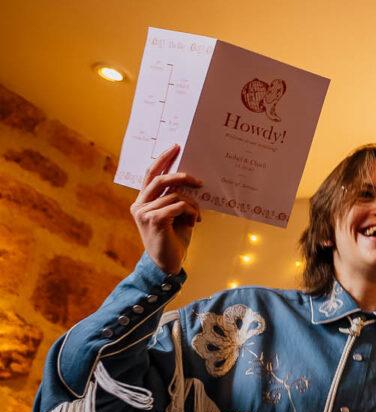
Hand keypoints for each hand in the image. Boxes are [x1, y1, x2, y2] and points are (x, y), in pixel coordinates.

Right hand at [132, 146, 202, 274]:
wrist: (168, 264)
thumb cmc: (174, 239)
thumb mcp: (177, 215)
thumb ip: (177, 198)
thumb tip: (191, 181)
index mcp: (143, 201)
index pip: (151, 174)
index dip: (163, 159)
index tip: (176, 146)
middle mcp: (139, 205)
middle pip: (160, 178)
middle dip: (182, 176)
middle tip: (199, 181)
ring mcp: (144, 212)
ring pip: (175, 194)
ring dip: (192, 205)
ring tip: (196, 217)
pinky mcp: (153, 219)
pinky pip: (178, 205)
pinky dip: (191, 212)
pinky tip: (193, 223)